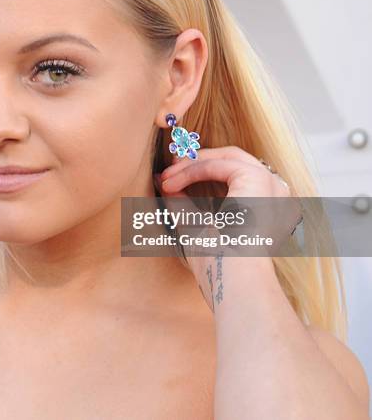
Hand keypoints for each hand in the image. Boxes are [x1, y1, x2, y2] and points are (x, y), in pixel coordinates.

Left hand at [157, 146, 300, 309]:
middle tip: (170, 166)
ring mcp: (271, 184)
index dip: (203, 168)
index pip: (235, 172)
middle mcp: (276, 192)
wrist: (233, 281)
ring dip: (192, 164)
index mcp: (267, 205)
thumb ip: (181, 202)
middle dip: (197, 160)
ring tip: (167, 177)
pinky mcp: (258, 180)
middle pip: (234, 158)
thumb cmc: (217, 265)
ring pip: (227, 157)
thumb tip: (162, 181)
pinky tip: (172, 183)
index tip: (173, 175)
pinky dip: (192, 170)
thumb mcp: (193, 226)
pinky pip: (219, 164)